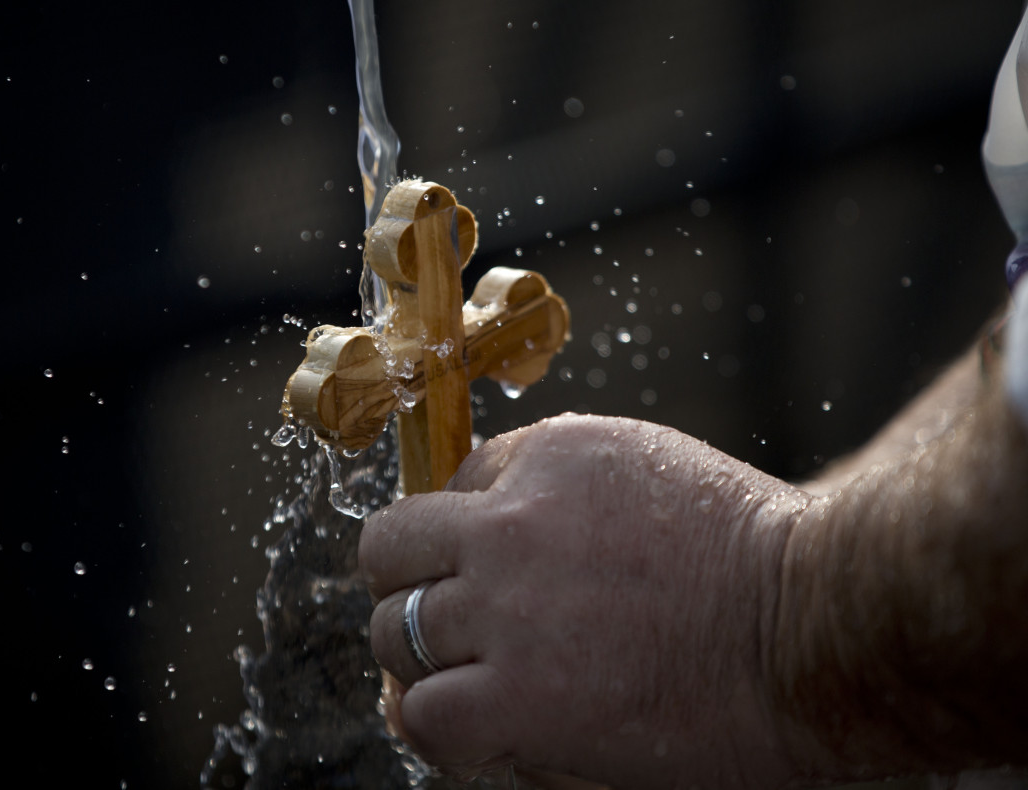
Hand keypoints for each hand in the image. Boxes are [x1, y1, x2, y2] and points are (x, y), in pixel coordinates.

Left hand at [359, 414, 812, 787]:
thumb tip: (482, 522)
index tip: (495, 576)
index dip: (465, 540)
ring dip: (419, 658)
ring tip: (468, 680)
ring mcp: (508, 607)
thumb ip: (559, 487)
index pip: (452, 489)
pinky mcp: (521, 695)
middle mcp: (511, 520)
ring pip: (392, 629)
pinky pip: (422, 713)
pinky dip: (437, 726)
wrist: (817, 626)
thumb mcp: (647, 471)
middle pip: (392, 548)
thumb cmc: (752, 555)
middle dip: (414, 584)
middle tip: (453, 625)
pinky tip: (478, 730)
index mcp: (548, 452)